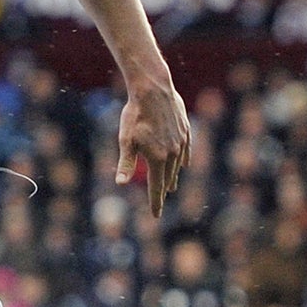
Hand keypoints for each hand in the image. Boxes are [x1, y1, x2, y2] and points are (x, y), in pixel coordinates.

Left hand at [116, 80, 189, 216]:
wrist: (154, 90)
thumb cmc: (135, 115)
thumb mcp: (126, 140)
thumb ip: (126, 163)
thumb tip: (120, 184)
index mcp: (157, 159)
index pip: (156, 187)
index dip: (155, 202)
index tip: (156, 216)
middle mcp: (172, 154)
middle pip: (168, 178)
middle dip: (163, 190)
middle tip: (160, 201)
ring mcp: (181, 143)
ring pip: (177, 166)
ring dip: (173, 176)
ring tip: (171, 186)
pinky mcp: (186, 131)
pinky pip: (186, 151)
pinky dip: (183, 161)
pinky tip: (184, 165)